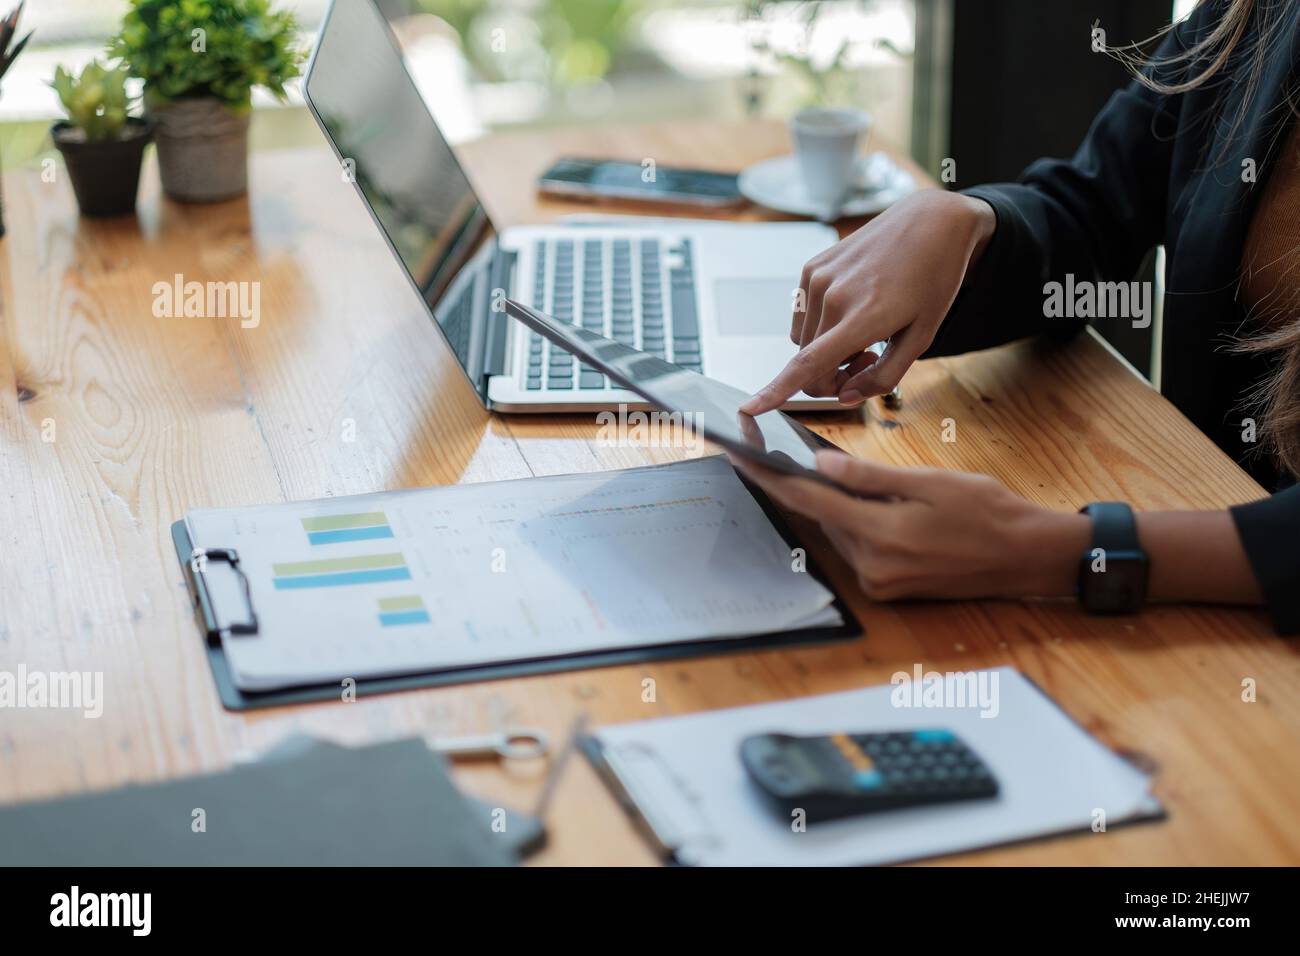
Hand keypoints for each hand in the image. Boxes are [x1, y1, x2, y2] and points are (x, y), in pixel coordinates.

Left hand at [732, 450, 1089, 600]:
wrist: (1025, 557)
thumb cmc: (987, 512)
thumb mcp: (932, 483)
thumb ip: (871, 478)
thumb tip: (820, 464)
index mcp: (882, 534)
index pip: (809, 501)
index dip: (768, 477)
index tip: (738, 456)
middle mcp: (873, 564)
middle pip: (820, 516)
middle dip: (802, 484)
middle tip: (780, 450)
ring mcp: (879, 581)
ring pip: (837, 531)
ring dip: (834, 505)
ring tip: (839, 474)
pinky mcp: (886, 588)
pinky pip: (855, 547)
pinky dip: (853, 523)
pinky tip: (869, 504)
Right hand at [740, 190, 996, 414]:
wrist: (929, 223)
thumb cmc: (933, 278)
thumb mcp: (922, 337)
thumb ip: (883, 377)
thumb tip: (846, 396)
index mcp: (864, 316)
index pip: (809, 363)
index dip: (777, 391)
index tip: (751, 408)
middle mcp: (832, 296)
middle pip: (809, 363)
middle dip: (833, 375)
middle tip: (869, 360)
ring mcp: (818, 279)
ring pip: (804, 342)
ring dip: (827, 350)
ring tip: (865, 332)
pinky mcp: (812, 267)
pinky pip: (803, 316)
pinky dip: (821, 325)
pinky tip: (853, 308)